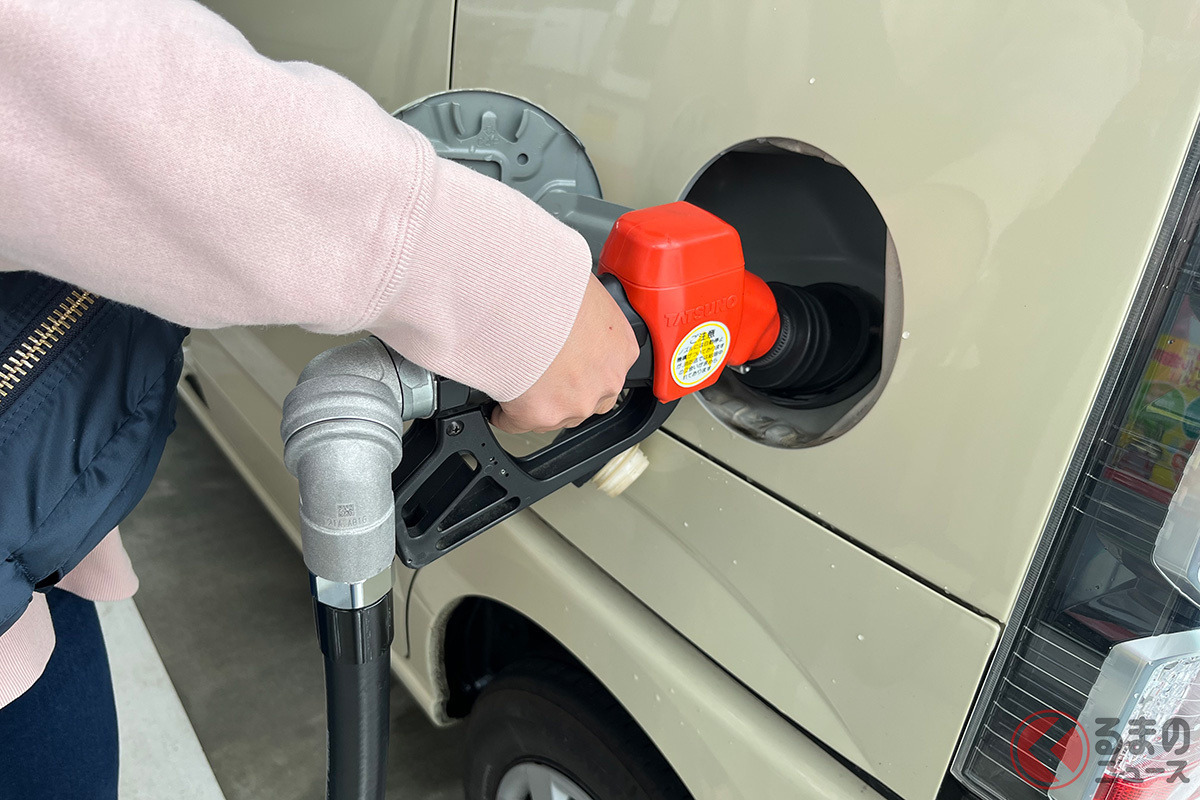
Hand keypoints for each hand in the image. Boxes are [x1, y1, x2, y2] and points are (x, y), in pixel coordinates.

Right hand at [491, 274, 638, 433]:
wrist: (526, 298)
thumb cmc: (555, 285)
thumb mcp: (586, 291)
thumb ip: (586, 310)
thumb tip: (572, 304)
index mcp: (621, 347)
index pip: (607, 369)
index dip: (582, 365)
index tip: (567, 361)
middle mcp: (605, 380)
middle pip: (586, 397)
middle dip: (565, 390)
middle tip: (541, 372)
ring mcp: (576, 401)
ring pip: (556, 414)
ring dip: (538, 402)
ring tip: (517, 382)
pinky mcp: (541, 414)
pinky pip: (518, 422)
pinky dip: (507, 415)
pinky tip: (498, 402)